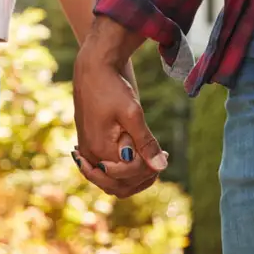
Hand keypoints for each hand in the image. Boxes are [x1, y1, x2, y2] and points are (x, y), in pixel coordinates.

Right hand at [71, 18, 168, 197]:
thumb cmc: (111, 86)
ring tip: (154, 160)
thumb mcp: (133, 113)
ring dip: (134, 177)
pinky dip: (124, 169)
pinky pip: (107, 169)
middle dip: (141, 178)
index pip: (127, 175)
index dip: (147, 169)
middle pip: (117, 186)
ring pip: (111, 181)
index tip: (164, 153)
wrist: (94, 68)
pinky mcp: (91, 144)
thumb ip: (146, 142)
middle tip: (160, 160)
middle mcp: (89, 155)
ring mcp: (88, 151)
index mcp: (98, 149)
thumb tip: (161, 167)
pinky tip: (140, 156)